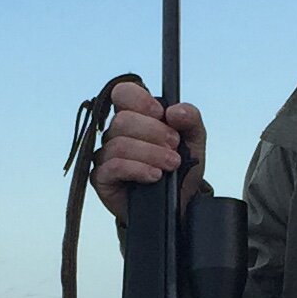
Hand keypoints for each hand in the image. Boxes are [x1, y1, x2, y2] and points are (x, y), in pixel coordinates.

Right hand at [89, 80, 205, 223]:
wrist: (180, 205)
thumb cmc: (181, 169)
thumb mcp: (194, 140)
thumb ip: (190, 119)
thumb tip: (174, 111)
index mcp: (134, 116)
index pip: (123, 93)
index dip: (140, 100)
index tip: (161, 115)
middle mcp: (115, 134)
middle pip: (123, 120)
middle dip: (154, 133)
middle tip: (174, 147)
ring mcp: (105, 156)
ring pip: (120, 144)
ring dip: (151, 154)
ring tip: (171, 165)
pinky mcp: (102, 178)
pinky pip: (114, 166)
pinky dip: (138, 169)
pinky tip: (154, 176)